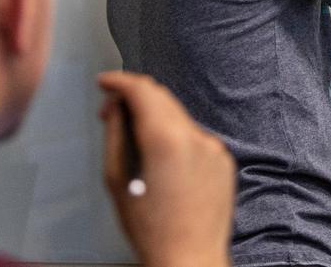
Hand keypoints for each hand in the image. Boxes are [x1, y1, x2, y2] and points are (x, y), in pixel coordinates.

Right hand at [99, 71, 235, 266]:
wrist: (190, 258)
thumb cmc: (151, 229)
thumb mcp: (117, 180)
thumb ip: (116, 134)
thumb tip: (116, 107)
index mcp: (166, 140)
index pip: (142, 90)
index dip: (120, 81)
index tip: (106, 81)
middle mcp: (196, 137)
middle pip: (162, 98)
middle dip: (135, 98)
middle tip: (111, 111)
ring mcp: (214, 148)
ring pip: (179, 117)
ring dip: (156, 119)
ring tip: (135, 142)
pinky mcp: (224, 160)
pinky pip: (196, 137)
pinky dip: (177, 138)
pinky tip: (163, 162)